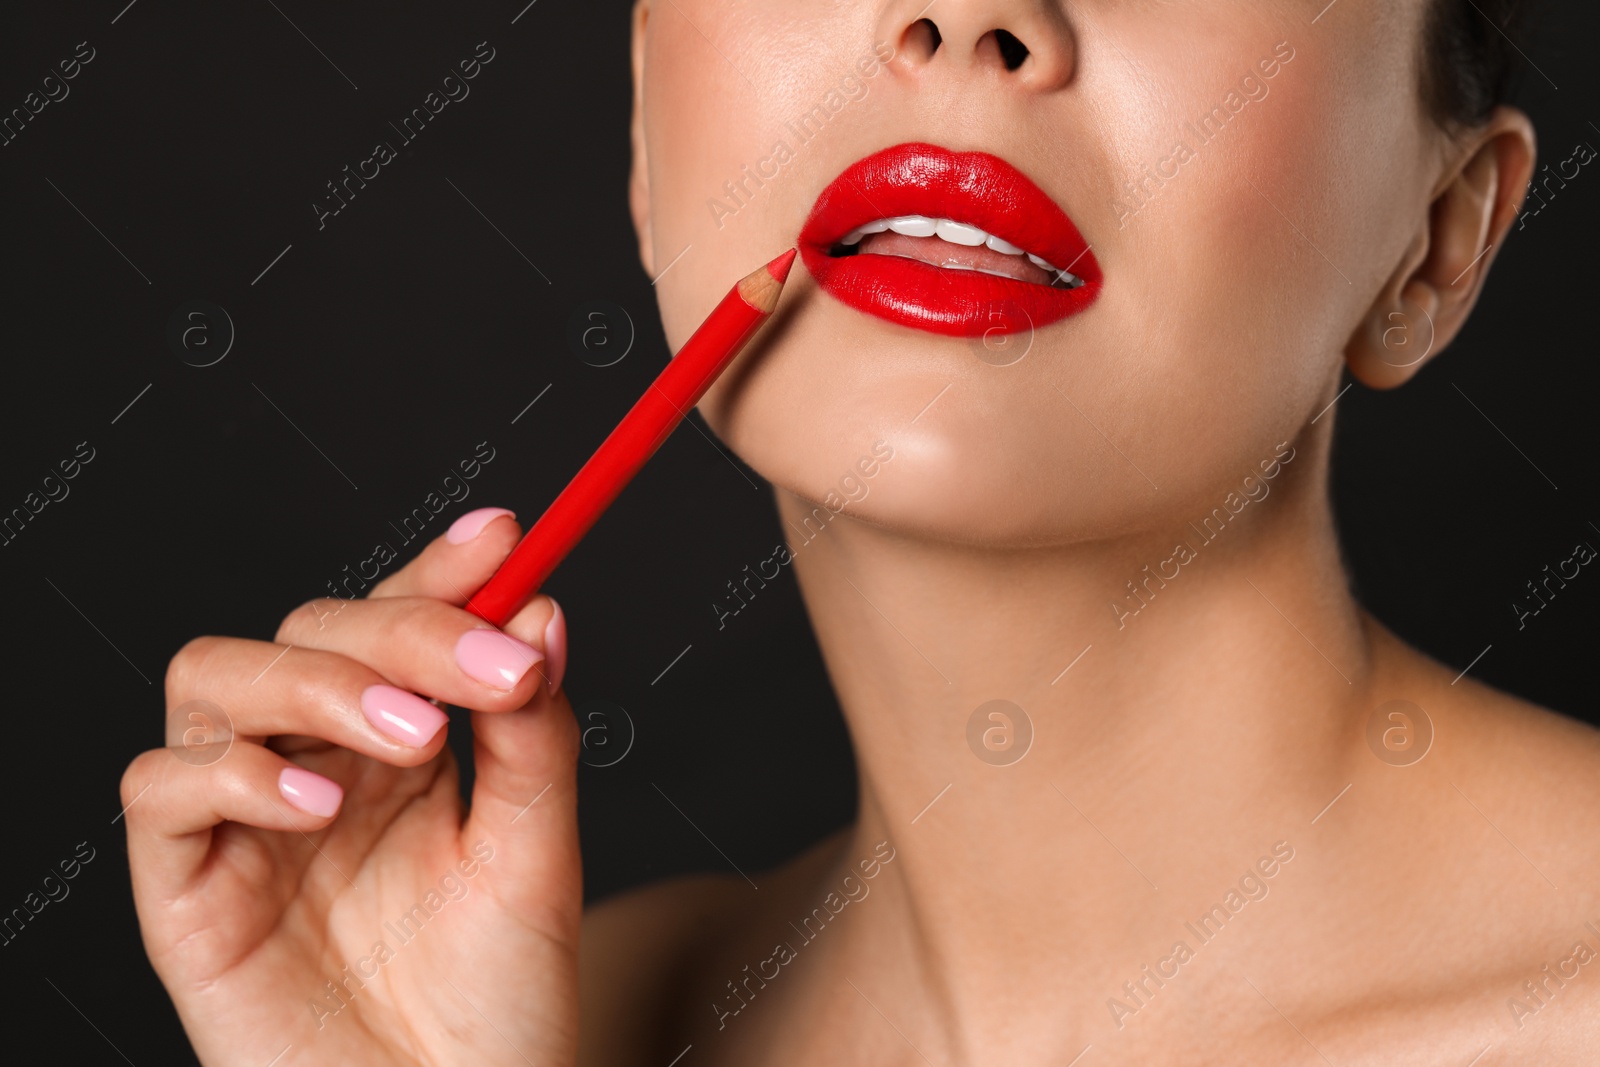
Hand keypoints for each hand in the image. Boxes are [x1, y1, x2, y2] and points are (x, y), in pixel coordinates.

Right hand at [122, 509, 579, 1064]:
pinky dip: (235, 776)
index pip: (400, 623)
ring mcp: (246, 823)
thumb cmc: (498, 1003)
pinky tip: (319, 807)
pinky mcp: (186, 893)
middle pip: (311, 631)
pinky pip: (162, 792)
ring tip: (410, 740)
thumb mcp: (536, 855)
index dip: (440, 570)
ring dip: (315, 684)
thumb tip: (539, 609)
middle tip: (487, 669)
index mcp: (402, 747)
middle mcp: (318, 766)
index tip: (506, 535)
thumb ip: (535, 736)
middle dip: (399, 631)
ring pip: (217, 679)